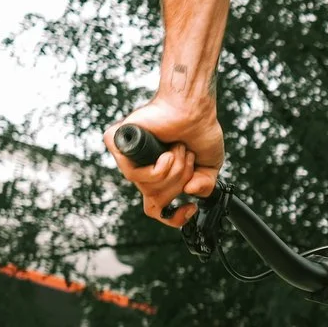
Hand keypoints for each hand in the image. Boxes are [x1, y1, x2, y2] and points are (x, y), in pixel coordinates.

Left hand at [106, 95, 224, 226]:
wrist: (195, 108)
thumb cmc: (200, 130)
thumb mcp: (209, 167)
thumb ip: (204, 187)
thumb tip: (189, 193)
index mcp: (159, 176)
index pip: (156, 210)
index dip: (174, 218)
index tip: (190, 209)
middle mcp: (142, 169)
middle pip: (157, 201)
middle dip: (179, 183)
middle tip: (187, 159)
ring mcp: (128, 158)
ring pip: (148, 189)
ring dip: (173, 172)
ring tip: (179, 150)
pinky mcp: (118, 144)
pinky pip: (133, 175)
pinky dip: (157, 169)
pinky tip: (166, 153)